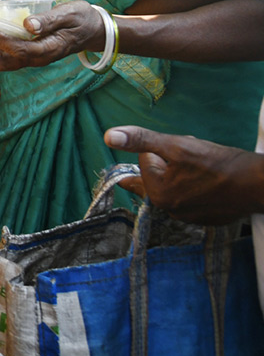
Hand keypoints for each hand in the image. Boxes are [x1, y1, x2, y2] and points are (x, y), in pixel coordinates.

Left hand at [0, 0, 104, 71]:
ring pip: (3, 62)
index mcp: (48, 50)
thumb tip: (27, 25)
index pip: (18, 50)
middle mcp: (38, 58)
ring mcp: (32, 58)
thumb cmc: (82, 19)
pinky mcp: (29, 53)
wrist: (93, 30)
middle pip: (4, 62)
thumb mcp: (69, 14)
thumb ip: (48, 20)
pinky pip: (6, 55)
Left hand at [104, 124, 263, 224]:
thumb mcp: (175, 145)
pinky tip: (210, 180)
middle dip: (170, 162)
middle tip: (194, 159)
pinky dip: (195, 186)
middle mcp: (169, 210)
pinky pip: (190, 195)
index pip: (145, 160)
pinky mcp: (205, 218)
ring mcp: (188, 217)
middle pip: (158, 174)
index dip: (162, 150)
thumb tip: (107, 137)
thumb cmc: (217, 162)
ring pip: (174, 184)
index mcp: (157, 193)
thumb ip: (140, 140)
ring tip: (203, 168)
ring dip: (182, 173)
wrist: (258, 184)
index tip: (182, 151)